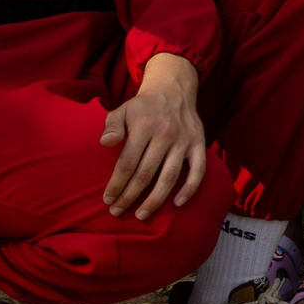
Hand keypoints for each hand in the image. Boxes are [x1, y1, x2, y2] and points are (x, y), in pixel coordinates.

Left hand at [99, 52, 207, 219]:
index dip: (117, 184)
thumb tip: (106, 142)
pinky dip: (189, 189)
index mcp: (144, 126)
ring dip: (155, 200)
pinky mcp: (198, 144)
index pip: (127, 162)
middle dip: (130, 196)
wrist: (173, 89)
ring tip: (141, 215)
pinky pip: (198, 170)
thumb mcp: (122, 110)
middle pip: (146, 174)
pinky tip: (177, 204)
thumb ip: (111, 126)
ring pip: (169, 177)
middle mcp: (165, 134)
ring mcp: (184, 140)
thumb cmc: (143, 107)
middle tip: (117, 211)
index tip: (107, 199)